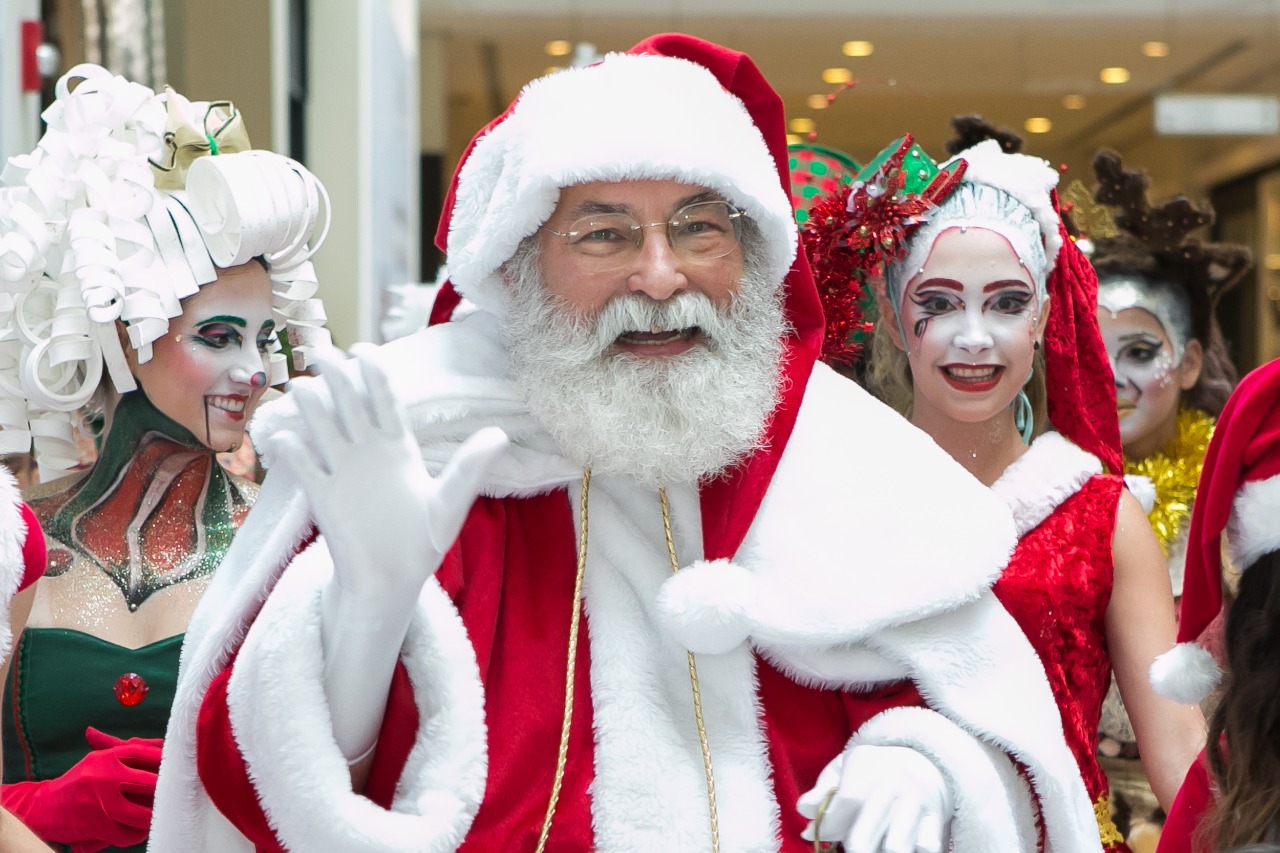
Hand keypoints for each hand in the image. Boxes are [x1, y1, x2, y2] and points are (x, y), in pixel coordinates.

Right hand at [1, 725, 161, 850]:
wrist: (43, 807)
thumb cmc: (80, 782)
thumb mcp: (99, 760)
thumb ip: (129, 750)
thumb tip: (161, 743)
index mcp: (107, 757)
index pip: (146, 753)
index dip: (166, 760)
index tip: (179, 766)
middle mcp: (104, 775)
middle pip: (152, 782)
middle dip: (166, 792)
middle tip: (175, 795)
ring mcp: (99, 801)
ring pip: (143, 814)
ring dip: (153, 818)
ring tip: (159, 816)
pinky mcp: (95, 824)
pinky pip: (126, 834)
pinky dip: (135, 836)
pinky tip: (139, 832)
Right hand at [267, 348, 507, 602]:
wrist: (392, 580)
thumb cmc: (421, 542)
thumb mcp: (449, 503)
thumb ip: (470, 467)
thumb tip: (500, 435)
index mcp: (398, 447)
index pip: (384, 399)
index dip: (373, 372)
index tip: (362, 349)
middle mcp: (367, 452)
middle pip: (349, 404)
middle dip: (336, 376)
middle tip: (321, 352)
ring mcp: (343, 472)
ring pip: (323, 428)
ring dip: (311, 407)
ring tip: (301, 386)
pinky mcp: (325, 498)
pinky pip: (305, 468)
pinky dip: (293, 452)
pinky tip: (285, 437)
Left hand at [797, 744, 950, 852]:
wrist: (926, 760)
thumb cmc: (876, 768)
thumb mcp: (845, 766)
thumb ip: (822, 788)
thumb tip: (803, 810)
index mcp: (869, 773)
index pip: (845, 805)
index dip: (828, 825)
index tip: (817, 833)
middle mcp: (895, 789)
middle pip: (866, 834)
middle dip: (853, 847)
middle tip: (849, 846)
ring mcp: (917, 807)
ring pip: (896, 846)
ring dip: (881, 851)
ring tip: (875, 846)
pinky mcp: (936, 821)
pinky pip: (928, 847)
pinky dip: (915, 850)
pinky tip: (904, 845)